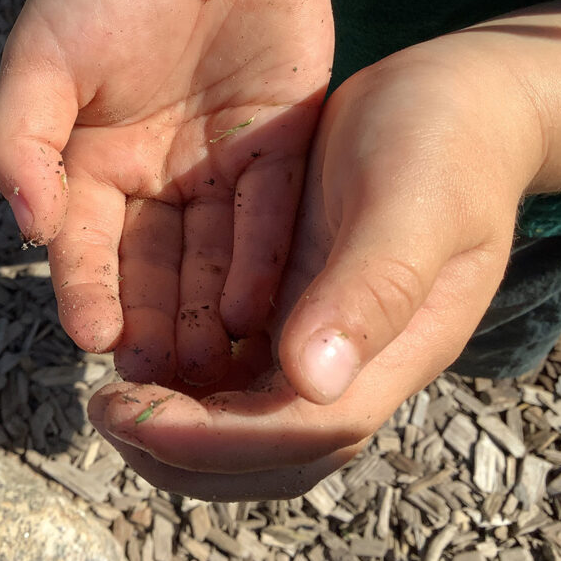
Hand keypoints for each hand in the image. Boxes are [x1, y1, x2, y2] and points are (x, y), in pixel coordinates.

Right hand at [0, 0, 334, 385]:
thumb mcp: (44, 52)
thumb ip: (20, 139)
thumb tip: (28, 231)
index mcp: (92, 160)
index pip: (84, 243)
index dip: (86, 289)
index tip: (93, 338)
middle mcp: (155, 176)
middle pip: (151, 264)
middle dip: (154, 320)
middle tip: (161, 378)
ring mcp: (218, 165)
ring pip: (211, 254)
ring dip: (208, 309)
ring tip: (210, 364)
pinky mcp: (279, 147)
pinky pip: (269, 214)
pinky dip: (262, 260)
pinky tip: (256, 308)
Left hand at [88, 0, 560, 498]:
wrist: (454, 109)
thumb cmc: (445, 144)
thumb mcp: (414, 206)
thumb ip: (373, 290)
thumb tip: (311, 381)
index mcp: (391, 353)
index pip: (299, 433)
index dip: (214, 440)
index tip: (136, 416)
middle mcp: (355, 363)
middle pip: (268, 451)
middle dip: (183, 450)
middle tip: (106, 415)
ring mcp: (326, 338)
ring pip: (246, 417)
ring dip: (176, 420)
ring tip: (107, 395)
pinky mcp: (298, 305)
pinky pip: (237, 364)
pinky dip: (185, 374)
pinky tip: (136, 346)